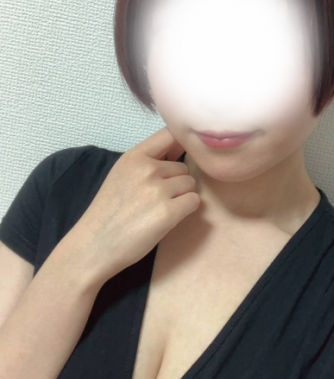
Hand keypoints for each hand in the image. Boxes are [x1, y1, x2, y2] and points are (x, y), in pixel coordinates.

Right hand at [67, 127, 199, 281]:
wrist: (94, 245)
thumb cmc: (110, 211)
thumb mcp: (122, 174)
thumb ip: (148, 161)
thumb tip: (181, 148)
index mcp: (134, 157)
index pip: (170, 133)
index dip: (181, 143)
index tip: (180, 155)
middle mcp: (147, 169)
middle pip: (184, 167)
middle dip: (177, 182)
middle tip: (157, 199)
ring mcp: (158, 190)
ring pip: (190, 184)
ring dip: (182, 197)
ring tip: (160, 210)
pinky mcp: (168, 212)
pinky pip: (194, 201)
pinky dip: (186, 210)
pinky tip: (168, 218)